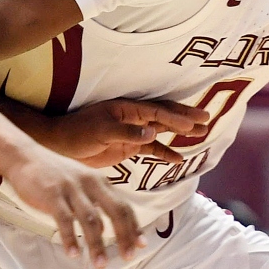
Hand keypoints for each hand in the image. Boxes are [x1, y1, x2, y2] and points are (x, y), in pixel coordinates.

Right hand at [3, 146, 143, 267]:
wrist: (24, 156)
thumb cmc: (54, 173)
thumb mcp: (80, 182)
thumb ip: (94, 202)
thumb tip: (104, 229)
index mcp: (99, 181)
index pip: (124, 205)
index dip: (135, 226)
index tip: (142, 244)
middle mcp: (90, 183)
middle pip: (115, 211)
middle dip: (124, 236)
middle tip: (128, 257)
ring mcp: (71, 188)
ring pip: (91, 219)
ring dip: (97, 244)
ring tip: (100, 263)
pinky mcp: (52, 194)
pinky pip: (65, 220)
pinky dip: (70, 238)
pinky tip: (74, 253)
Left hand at [49, 99, 210, 167]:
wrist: (61, 146)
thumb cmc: (78, 132)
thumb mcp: (101, 131)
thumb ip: (127, 133)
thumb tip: (152, 134)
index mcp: (127, 108)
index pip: (157, 111)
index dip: (176, 116)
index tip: (193, 122)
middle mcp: (133, 118)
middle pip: (165, 116)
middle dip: (186, 118)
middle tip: (207, 119)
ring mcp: (132, 132)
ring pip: (162, 131)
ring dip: (181, 132)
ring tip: (201, 133)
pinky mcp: (129, 147)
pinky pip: (152, 150)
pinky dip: (165, 154)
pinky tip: (179, 160)